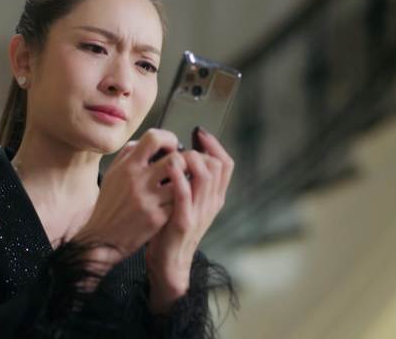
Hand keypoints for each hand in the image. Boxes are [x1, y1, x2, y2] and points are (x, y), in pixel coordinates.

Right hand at [72, 128, 185, 272]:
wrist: (102, 237)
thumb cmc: (109, 204)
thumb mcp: (113, 173)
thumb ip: (129, 154)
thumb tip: (149, 141)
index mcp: (127, 166)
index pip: (154, 138)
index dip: (169, 138)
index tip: (171, 146)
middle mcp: (138, 181)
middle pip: (176, 159)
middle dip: (184, 161)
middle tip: (183, 167)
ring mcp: (148, 200)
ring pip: (182, 182)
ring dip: (185, 182)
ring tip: (181, 184)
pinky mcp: (156, 218)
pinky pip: (178, 202)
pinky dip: (179, 200)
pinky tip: (174, 202)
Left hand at [145, 127, 234, 311]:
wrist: (169, 263)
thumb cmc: (172, 228)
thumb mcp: (188, 203)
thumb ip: (191, 182)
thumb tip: (184, 153)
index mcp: (214, 197)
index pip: (225, 164)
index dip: (214, 145)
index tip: (199, 132)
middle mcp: (211, 203)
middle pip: (219, 166)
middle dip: (202, 149)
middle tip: (185, 142)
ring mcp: (199, 212)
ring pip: (206, 176)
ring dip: (191, 159)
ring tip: (177, 152)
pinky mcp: (183, 221)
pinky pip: (184, 195)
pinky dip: (179, 177)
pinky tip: (169, 165)